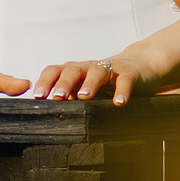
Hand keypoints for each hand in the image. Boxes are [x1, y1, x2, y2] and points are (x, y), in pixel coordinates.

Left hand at [30, 48, 161, 105]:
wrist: (141, 64)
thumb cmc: (108, 80)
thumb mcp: (86, 87)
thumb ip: (71, 98)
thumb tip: (49, 116)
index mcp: (77, 71)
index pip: (56, 71)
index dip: (45, 82)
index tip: (38, 96)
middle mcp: (90, 68)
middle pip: (73, 70)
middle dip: (64, 83)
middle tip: (57, 97)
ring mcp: (111, 69)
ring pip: (97, 72)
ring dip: (89, 83)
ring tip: (84, 96)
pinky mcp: (130, 74)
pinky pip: (125, 81)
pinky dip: (122, 91)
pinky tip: (119, 103)